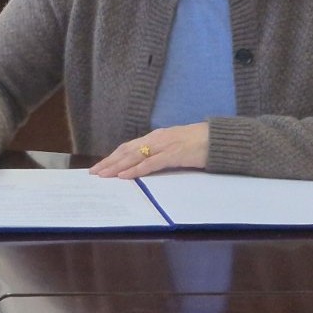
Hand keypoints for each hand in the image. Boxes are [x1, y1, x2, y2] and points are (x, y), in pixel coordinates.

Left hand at [90, 122, 210, 178]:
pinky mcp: (174, 154)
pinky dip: (136, 170)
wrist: (219, 139)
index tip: (100, 166)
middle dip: (109, 162)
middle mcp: (155, 139)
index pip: (128, 147)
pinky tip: (125, 176)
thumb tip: (144, 164)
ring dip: (117, 166)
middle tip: (94, 173)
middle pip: (126, 151)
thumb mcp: (174, 147)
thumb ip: (160, 153)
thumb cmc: (198, 144)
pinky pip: (151, 163)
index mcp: (155, 137)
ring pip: (134, 156)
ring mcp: (164, 146)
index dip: (112, 156)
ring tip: (104, 175)